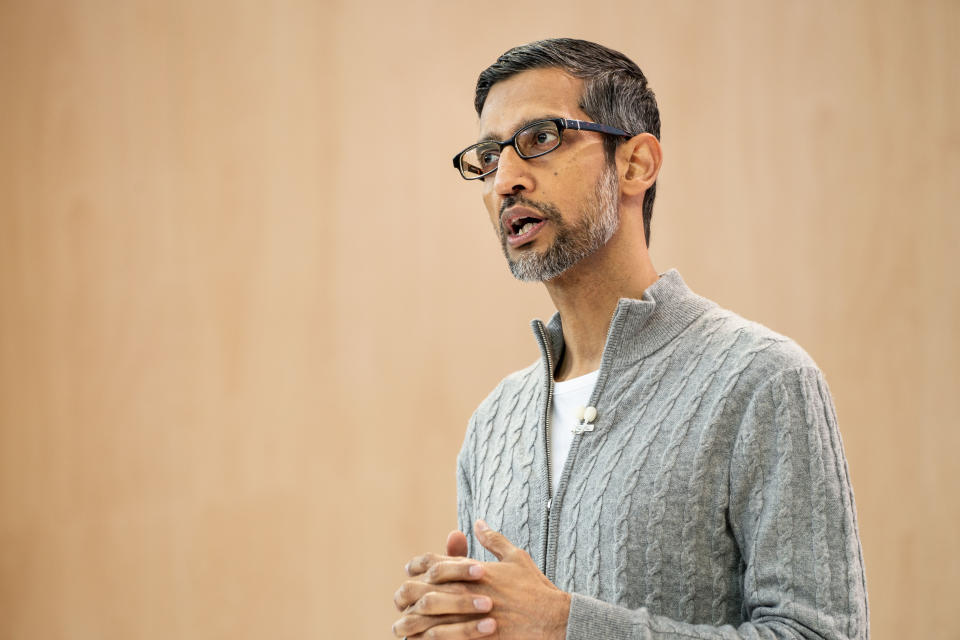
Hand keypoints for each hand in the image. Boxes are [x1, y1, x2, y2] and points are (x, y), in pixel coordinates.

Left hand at [393, 520, 570, 638]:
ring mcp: (468, 615)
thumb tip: (478, 522)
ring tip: (403, 627)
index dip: (417, 567)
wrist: (552, 619)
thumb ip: (493, 540)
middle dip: (407, 595)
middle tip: (401, 601)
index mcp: (472, 570)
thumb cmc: (535, 588)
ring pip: (425, 617)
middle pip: (421, 589)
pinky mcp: (473, 636)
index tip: (411, 572)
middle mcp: (465, 590)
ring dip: (411, 621)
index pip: (432, 563)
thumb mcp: (516, 557)